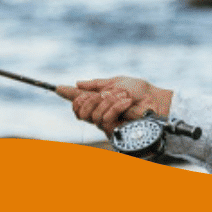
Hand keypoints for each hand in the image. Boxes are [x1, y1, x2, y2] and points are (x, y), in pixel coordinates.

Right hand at [56, 76, 173, 136]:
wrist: (153, 98)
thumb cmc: (138, 90)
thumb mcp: (115, 82)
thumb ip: (96, 84)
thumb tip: (77, 84)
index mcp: (98, 101)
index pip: (78, 103)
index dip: (68, 97)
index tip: (58, 88)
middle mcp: (100, 113)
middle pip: (80, 112)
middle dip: (90, 99)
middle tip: (106, 93)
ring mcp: (107, 122)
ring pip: (92, 116)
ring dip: (108, 102)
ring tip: (123, 96)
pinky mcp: (115, 129)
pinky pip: (105, 119)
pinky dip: (115, 106)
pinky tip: (126, 101)